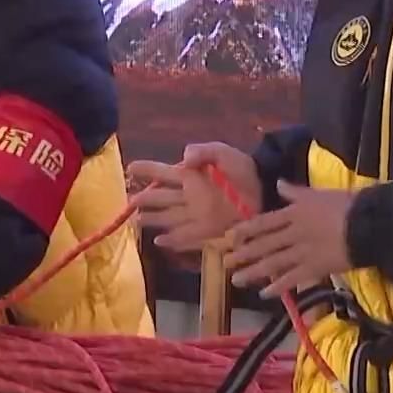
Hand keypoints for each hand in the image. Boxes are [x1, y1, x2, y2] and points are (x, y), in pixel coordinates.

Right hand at [126, 143, 260, 253]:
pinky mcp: (208, 229)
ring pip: (168, 218)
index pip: (163, 172)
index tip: (129, 168)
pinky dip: (172, 240)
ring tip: (136, 222)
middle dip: (144, 200)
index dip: (146, 170)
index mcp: (191, 175)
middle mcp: (190, 196)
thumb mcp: (222, 152)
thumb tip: (182, 159)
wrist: (265, 188)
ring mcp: (197, 214)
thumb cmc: (242, 168)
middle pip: (161, 198)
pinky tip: (158, 242)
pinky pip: (186, 235)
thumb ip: (202, 151)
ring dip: (152, 220)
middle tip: (127, 203)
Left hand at [223, 181, 355, 298]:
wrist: (368, 224)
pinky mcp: (315, 269)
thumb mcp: (318, 193)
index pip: (264, 222)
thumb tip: (278, 183)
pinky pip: (292, 280)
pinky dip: (278, 287)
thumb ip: (295, 192)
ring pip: (273, 263)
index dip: (246, 230)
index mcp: (295, 213)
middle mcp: (294, 233)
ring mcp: (302, 253)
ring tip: (236, 280)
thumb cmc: (346, 205)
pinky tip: (265, 294)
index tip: (229, 237)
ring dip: (253, 272)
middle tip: (224, 262)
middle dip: (243, 254)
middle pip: (264, 244)